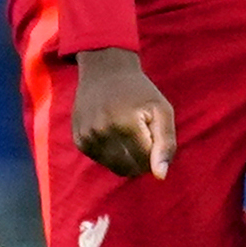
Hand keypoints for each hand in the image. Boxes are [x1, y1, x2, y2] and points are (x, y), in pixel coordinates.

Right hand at [71, 46, 175, 177]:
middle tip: (142, 135)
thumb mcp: (162, 110)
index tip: (152, 133)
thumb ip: (166, 143)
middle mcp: (102, 132)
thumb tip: (160, 177)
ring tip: (127, 133)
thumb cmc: (139, 91)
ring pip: (115, 168)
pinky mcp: (79, 140)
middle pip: (130, 168)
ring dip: (126, 157)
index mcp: (126, 124)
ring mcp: (87, 137)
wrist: (104, 70)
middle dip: (141, 159)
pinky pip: (101, 161)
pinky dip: (111, 153)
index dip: (154, 152)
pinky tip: (112, 132)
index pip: (146, 162)